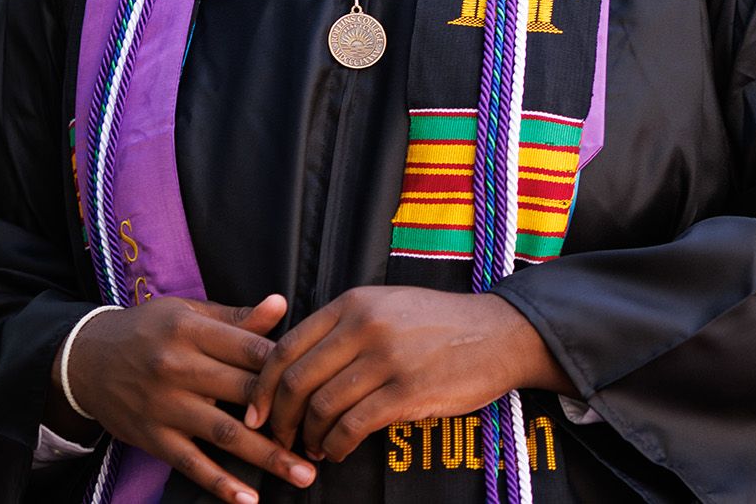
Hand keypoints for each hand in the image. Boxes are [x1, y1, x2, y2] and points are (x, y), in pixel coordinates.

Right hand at [49, 294, 316, 503]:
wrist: (84, 359)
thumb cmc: (148, 330)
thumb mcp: (187, 312)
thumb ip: (236, 317)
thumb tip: (282, 304)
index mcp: (192, 329)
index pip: (251, 349)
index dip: (287, 367)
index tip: (321, 382)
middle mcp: (178, 367)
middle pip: (245, 392)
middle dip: (289, 414)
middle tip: (326, 432)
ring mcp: (165, 406)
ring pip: (224, 433)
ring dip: (267, 456)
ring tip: (303, 474)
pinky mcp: (153, 437)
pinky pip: (191, 464)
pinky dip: (220, 484)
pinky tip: (249, 499)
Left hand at [246, 286, 571, 462]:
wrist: (499, 334)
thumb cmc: (438, 324)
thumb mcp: (386, 307)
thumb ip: (342, 328)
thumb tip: (294, 367)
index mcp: (354, 303)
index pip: (287, 346)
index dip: (264, 386)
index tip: (256, 412)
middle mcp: (365, 326)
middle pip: (298, 380)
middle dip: (280, 418)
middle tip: (279, 438)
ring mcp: (387, 359)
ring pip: (322, 407)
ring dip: (309, 437)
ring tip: (313, 448)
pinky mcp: (408, 392)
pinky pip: (353, 426)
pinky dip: (336, 446)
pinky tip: (337, 451)